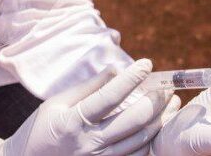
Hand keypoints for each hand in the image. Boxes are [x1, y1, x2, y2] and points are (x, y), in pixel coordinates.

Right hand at [1, 59, 179, 155]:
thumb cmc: (40, 131)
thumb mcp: (56, 104)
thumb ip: (88, 87)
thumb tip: (116, 70)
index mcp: (73, 122)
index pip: (110, 96)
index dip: (132, 78)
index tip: (147, 64)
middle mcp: (89, 145)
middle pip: (134, 121)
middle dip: (156, 101)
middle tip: (166, 87)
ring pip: (142, 141)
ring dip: (160, 120)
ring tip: (170, 104)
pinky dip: (151, 141)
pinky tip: (156, 127)